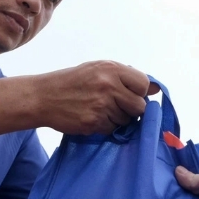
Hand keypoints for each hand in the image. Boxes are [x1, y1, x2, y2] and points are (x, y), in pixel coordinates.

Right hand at [32, 61, 155, 133]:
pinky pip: (112, 129)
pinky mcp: (93, 122)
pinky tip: (92, 118)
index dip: (140, 92)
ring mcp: (101, 105)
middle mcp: (108, 85)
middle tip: (116, 106)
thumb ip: (125, 77)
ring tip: (100, 110)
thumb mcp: (97, 69)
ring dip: (118, 119)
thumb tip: (156, 89)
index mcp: (111, 69)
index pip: (144, 84)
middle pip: (140, 106)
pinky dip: (105, 127)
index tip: (130, 95)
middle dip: (132, 110)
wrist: (43, 97)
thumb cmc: (72, 82)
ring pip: (127, 120)